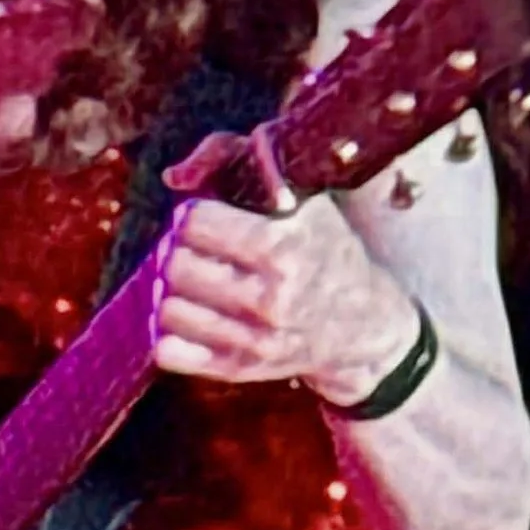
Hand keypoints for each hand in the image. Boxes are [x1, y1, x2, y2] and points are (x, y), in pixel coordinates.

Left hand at [151, 176, 421, 411]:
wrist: (364, 326)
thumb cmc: (326, 250)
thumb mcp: (302, 196)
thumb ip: (236, 160)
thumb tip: (174, 177)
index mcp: (283, 246)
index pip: (196, 222)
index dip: (191, 215)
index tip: (201, 219)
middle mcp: (269, 296)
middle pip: (176, 265)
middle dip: (174, 251)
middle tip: (185, 250)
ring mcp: (254, 339)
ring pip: (168, 309)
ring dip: (167, 291)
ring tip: (186, 282)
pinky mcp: (241, 369)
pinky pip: (171, 353)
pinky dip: (164, 332)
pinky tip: (185, 315)